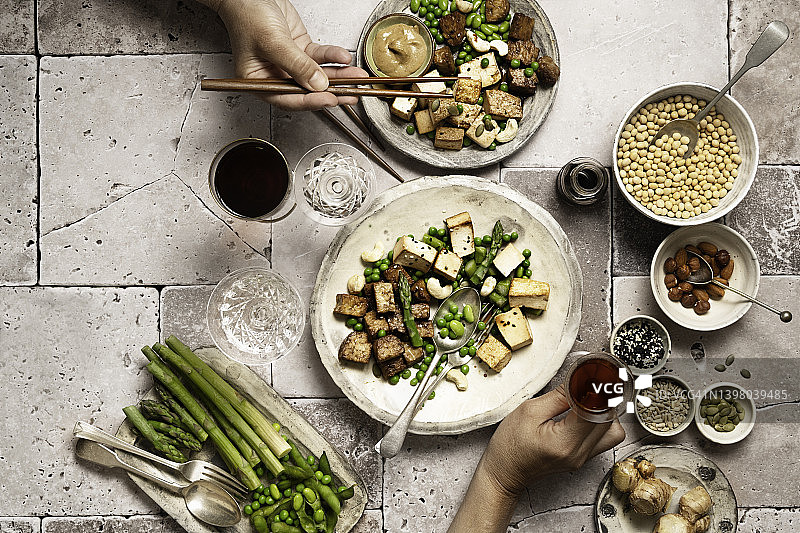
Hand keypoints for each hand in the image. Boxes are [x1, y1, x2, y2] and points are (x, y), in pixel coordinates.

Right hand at [216, 0, 367, 109]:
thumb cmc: (248, 16)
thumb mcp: (273, 42)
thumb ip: (296, 65)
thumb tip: (317, 84)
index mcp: (259, 81)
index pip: (288, 98)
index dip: (310, 101)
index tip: (330, 99)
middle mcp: (275, 75)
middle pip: (306, 90)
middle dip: (331, 91)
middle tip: (350, 95)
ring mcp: (290, 64)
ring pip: (317, 75)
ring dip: (338, 75)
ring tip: (355, 76)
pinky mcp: (301, 50)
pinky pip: (320, 57)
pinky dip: (333, 57)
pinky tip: (343, 57)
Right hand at [480, 384, 625, 495]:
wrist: (506, 471)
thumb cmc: (510, 446)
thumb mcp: (529, 411)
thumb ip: (559, 395)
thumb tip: (579, 380)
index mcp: (565, 442)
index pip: (595, 410)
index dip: (595, 389)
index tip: (592, 374)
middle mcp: (579, 453)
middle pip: (609, 420)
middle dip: (601, 398)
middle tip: (588, 383)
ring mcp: (583, 458)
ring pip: (613, 430)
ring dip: (605, 412)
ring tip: (587, 400)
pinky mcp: (583, 458)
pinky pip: (604, 438)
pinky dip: (600, 422)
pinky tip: (585, 413)